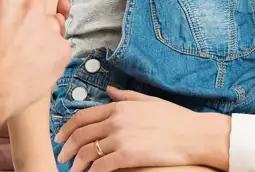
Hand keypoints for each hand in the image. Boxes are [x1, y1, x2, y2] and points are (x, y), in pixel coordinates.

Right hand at [0, 0, 71, 121]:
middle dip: (29, 13)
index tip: (9, 4)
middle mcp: (31, 8)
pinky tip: (40, 66)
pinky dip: (52, 54)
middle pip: (36, 0)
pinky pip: (60, 46)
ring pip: (52, 23)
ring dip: (43, 32)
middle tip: (19, 32)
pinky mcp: (62, 50)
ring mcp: (49, 28)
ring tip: (31, 52)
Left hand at [54, 87, 227, 171]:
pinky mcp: (128, 155)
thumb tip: (109, 90)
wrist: (193, 135)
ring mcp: (121, 138)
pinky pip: (101, 166)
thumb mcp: (148, 101)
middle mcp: (116, 120)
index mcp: (118, 107)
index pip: (83, 117)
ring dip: (76, 163)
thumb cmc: (174, 118)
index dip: (67, 128)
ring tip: (72, 171)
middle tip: (61, 156)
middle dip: (67, 147)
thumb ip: (125, 96)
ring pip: (87, 152)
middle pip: (81, 134)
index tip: (60, 137)